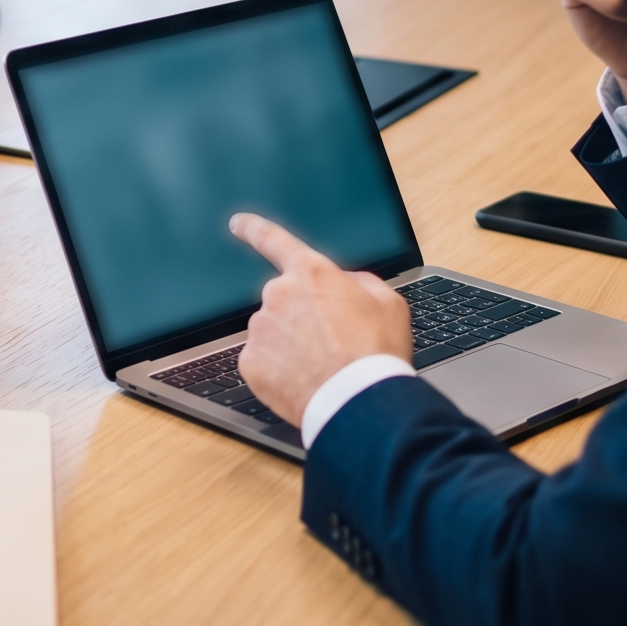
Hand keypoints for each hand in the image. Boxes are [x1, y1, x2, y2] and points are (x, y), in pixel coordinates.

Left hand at [227, 213, 412, 426]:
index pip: (274, 240)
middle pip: (283, 301)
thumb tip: (345, 283)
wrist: (358, 401)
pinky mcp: (251, 362)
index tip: (238, 223)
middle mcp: (278, 294)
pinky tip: (304, 380)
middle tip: (330, 343)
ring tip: (322, 366)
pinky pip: (263, 361)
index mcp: (311, 273)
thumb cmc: (376, 352)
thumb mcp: (388, 302)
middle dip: (300, 318)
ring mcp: (260, 328)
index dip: (253, 228)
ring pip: (273, 332)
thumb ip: (360, 282)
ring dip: (290, 345)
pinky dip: (280, 370)